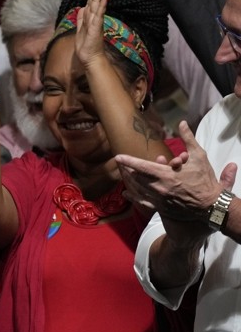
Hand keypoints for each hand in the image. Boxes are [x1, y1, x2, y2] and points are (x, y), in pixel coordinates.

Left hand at [74, 0, 107, 69]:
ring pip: (98, 2)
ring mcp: (96, 21)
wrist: (89, 57)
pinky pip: (99, 15)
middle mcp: (94, 15)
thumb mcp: (81, 28)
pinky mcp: (96, 28)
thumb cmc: (86, 44)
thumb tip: (82, 6)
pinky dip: (102, 6)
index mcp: (90, 14)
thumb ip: (82, 17)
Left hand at [116, 121, 234, 223]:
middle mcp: (159, 187)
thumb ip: (188, 139)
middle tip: (121, 164)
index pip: (141, 166)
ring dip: (130, 181)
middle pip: (136, 177)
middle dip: (128, 170)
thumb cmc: (205, 180)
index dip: (129, 161)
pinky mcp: (161, 208)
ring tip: (123, 174)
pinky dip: (133, 197)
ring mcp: (159, 199)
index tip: (118, 157)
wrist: (212, 205)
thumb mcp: (199, 156)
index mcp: (165, 175)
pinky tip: (126, 193)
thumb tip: (182, 123)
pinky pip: (143, 202)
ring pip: (138, 189)